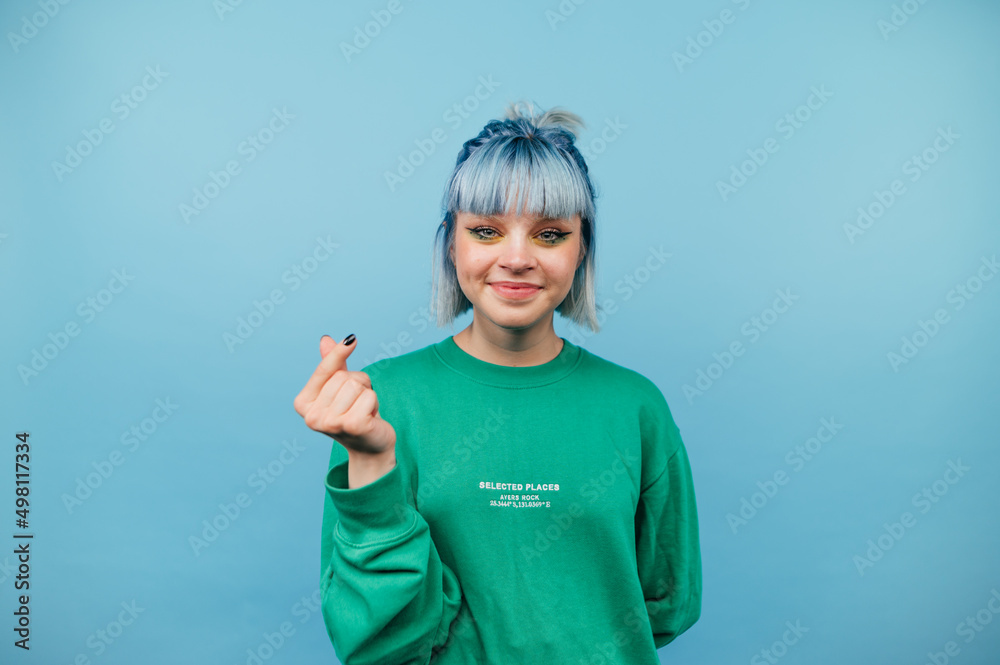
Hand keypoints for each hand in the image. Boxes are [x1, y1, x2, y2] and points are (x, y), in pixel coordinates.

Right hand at [293, 335, 396, 455]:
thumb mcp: (340, 389)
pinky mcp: (352, 425)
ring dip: (367, 394)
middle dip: (358, 385)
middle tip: (357, 404)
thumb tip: (325, 339)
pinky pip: (369, 396)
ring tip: (363, 411)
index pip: (324, 370)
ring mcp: (330, 423)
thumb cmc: (353, 414)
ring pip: (357, 384)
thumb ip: (332, 366)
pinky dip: (374, 404)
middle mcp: (311, 416)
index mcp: (303, 404)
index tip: (352, 339)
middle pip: (344, 377)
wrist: (369, 447)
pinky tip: (369, 419)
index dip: (339, 353)